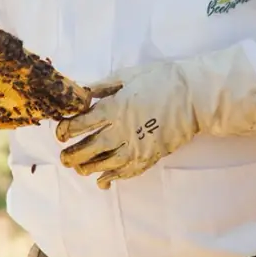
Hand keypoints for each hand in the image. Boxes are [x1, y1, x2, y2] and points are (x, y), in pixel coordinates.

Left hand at [54, 60, 198, 188]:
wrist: (194, 97)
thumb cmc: (162, 80)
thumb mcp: (128, 75)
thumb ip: (103, 86)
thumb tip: (82, 94)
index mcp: (113, 108)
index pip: (80, 125)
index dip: (65, 131)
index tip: (60, 134)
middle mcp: (120, 130)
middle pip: (87, 148)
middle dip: (70, 154)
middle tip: (64, 157)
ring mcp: (135, 147)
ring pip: (102, 164)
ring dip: (86, 168)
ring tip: (79, 168)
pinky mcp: (148, 158)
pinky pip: (124, 174)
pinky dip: (110, 179)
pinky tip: (102, 180)